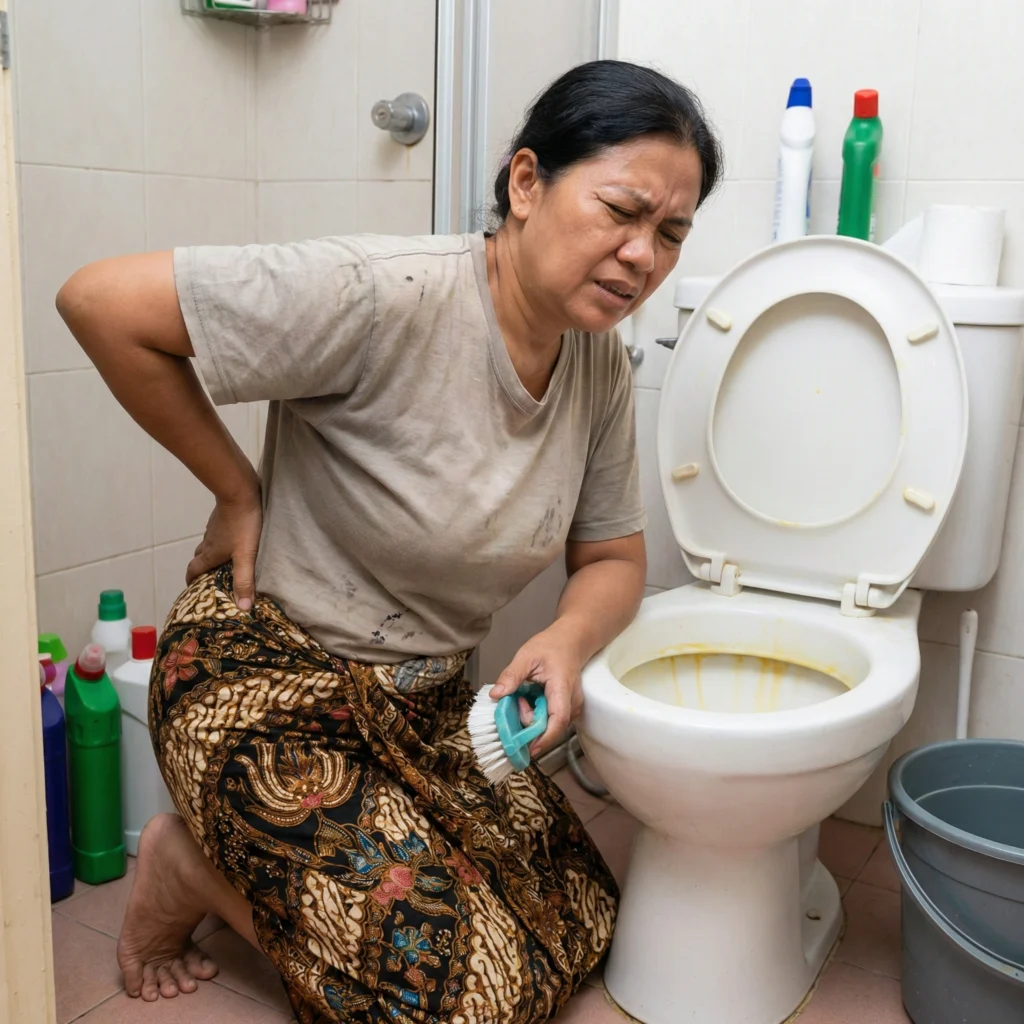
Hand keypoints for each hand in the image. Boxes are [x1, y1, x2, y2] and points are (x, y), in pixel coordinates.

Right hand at [186, 483, 262, 610]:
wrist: (240, 491)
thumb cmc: (243, 525)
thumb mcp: (246, 556)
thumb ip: (244, 581)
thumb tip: (242, 608)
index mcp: (210, 554)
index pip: (193, 571)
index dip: (191, 580)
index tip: (193, 589)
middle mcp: (208, 541)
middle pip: (199, 557)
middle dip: (202, 569)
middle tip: (211, 577)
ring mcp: (214, 528)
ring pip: (208, 544)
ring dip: (211, 553)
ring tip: (223, 561)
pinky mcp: (221, 516)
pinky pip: (217, 532)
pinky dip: (221, 540)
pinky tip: (233, 539)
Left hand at [490, 626, 584, 758]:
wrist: (571, 641)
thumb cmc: (551, 646)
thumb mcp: (526, 656)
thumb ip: (511, 675)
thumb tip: (496, 695)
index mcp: (562, 688)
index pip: (558, 720)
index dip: (543, 739)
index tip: (527, 749)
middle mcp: (572, 702)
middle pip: (550, 726)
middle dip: (528, 721)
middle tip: (517, 700)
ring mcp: (572, 707)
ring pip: (550, 724)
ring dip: (531, 716)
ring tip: (524, 696)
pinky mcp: (568, 709)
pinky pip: (550, 719)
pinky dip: (536, 713)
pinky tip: (531, 698)